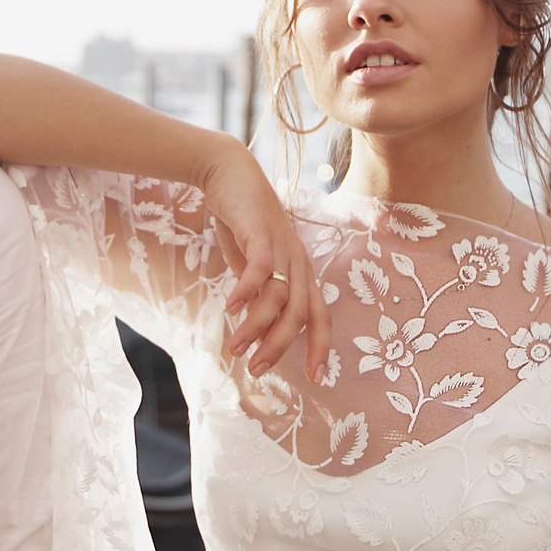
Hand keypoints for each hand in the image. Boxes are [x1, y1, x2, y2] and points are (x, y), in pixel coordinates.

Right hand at [200, 141, 329, 378]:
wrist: (230, 172)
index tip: (315, 378)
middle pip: (300, 313)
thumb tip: (251, 321)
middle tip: (257, 370)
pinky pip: (259, 269)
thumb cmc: (241, 220)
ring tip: (236, 347)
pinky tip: (229, 309)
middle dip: (281, 346)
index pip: (321, 315)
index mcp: (301, 271)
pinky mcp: (260, 232)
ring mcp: (282, 246)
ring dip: (257, 326)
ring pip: (278, 297)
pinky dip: (246, 291)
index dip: (320, 346)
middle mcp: (298, 261)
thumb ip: (258, 290)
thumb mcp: (252, 262)